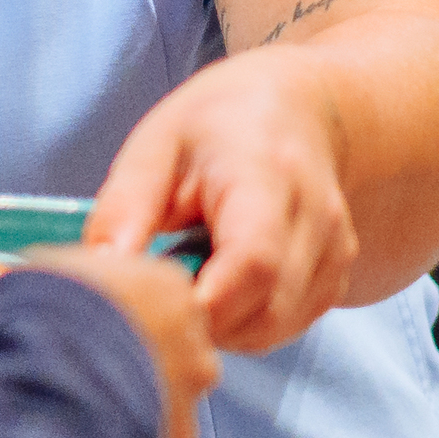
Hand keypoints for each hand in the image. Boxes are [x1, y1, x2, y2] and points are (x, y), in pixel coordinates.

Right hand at [41, 244, 221, 437]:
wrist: (55, 376)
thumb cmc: (44, 317)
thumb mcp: (28, 279)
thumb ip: (22, 278)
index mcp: (165, 281)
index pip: (155, 294)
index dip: (117, 310)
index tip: (87, 322)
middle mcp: (193, 332)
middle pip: (170, 342)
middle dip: (134, 353)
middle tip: (85, 362)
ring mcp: (191, 384)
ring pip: (167, 389)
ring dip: (135, 392)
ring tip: (85, 397)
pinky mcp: (181, 432)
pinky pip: (159, 432)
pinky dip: (131, 430)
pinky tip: (96, 425)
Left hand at [82, 58, 360, 355]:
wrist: (293, 110)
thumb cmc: (214, 126)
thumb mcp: (154, 148)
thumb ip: (124, 211)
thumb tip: (100, 275)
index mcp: (267, 174)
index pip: (254, 262)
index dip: (201, 302)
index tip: (153, 303)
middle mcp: (317, 217)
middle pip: (266, 309)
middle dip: (202, 323)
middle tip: (158, 296)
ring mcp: (336, 251)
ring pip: (277, 327)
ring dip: (224, 327)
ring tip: (188, 281)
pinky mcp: (338, 276)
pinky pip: (289, 325)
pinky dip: (247, 324)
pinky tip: (220, 287)